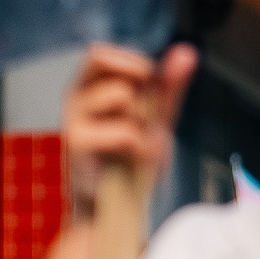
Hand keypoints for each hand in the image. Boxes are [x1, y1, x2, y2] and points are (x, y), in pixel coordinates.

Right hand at [62, 42, 197, 220]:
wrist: (114, 208)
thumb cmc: (130, 160)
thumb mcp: (155, 117)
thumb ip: (169, 85)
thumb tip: (187, 50)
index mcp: (87, 86)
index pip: (100, 53)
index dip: (131, 64)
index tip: (147, 92)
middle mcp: (74, 98)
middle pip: (115, 67)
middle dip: (143, 91)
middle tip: (143, 121)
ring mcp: (72, 120)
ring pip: (123, 94)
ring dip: (145, 120)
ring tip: (140, 144)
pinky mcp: (77, 144)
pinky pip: (126, 130)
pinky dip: (143, 146)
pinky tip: (138, 160)